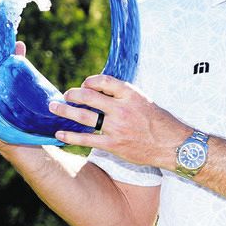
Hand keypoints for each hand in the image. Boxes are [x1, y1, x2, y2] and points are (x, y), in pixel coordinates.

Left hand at [49, 74, 189, 168]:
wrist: (172, 144)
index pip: (103, 80)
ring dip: (65, 111)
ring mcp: (116, 127)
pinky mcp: (113, 144)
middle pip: (88, 97)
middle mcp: (122, 108)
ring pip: (83, 116)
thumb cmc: (158, 121)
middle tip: (64, 96)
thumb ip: (123, 95)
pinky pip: (86, 138)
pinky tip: (60, 133)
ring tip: (54, 107)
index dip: (89, 81)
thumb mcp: (143, 100)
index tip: (84, 85)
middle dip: (72, 95)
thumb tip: (101, 90)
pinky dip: (70, 135)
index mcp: (130, 94)